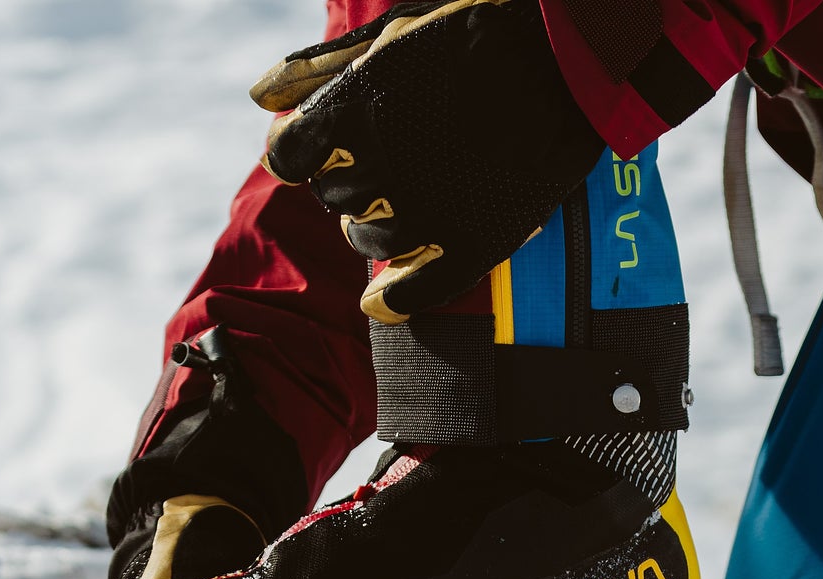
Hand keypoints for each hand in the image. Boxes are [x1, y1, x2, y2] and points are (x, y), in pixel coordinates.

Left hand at [251, 0, 604, 322]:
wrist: (563, 60)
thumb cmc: (474, 33)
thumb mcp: (390, 33)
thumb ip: (318, 68)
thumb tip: (259, 97)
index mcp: (354, 109)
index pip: (288, 156)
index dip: (297, 153)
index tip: (314, 150)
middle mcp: (383, 165)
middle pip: (332, 197)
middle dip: (343, 182)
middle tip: (376, 166)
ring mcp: (429, 211)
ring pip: (368, 241)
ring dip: (370, 227)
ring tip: (397, 206)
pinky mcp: (473, 242)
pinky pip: (418, 290)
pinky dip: (393, 300)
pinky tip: (379, 301)